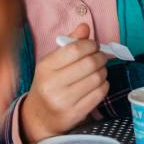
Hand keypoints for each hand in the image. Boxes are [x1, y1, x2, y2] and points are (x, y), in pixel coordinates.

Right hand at [20, 23, 109, 142]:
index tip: (94, 45)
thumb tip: (85, 26)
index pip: (75, 49)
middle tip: (100, 57)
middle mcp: (51, 85)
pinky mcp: (75, 113)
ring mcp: (63, 101)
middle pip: (90, 63)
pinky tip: (97, 84)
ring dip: (103, 71)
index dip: (91, 44)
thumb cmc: (49, 83)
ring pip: (97, 78)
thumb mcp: (53, 62)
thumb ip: (70, 43)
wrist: (39, 116)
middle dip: (100, 57)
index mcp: (44, 67)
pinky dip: (104, 85)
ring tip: (98, 71)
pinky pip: (100, 93)